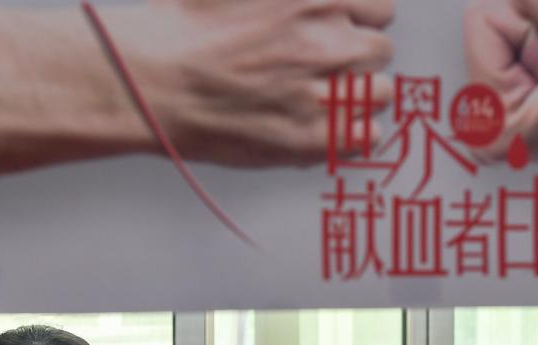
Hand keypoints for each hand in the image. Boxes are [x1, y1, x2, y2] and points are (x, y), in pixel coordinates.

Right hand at [109, 0, 394, 166]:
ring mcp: (327, 91)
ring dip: (358, 94)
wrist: (155, 81)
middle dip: (356, 56)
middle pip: (380, 49)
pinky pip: (369, 134)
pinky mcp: (316, 138)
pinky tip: (325, 126)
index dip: (360, 19)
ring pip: (381, 92)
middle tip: (321, 66)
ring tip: (320, 97)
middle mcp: (330, 41)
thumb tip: (312, 3)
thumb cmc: (186, 28)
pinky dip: (353, 132)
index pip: (381, 7)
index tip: (343, 29)